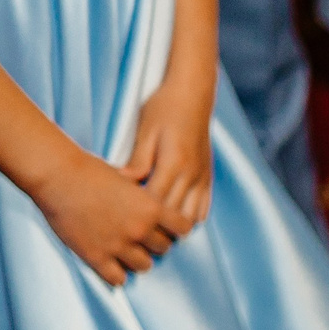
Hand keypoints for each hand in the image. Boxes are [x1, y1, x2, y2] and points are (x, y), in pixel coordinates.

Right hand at [25, 148, 183, 286]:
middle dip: (154, 242)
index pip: (183, 229)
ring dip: (137, 259)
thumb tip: (156, 207)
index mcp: (151, 208)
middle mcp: (139, 229)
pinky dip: (116, 274)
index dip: (175, 228)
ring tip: (126, 251)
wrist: (56, 175)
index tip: (166, 226)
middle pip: (164, 248)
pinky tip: (110, 264)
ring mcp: (118, 246)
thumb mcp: (128, 180)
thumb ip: (144, 198)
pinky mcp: (96, 257)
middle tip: (141, 237)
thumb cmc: (88, 170)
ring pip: (144, 266)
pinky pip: (118, 279)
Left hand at [124, 77, 213, 236]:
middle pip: (173, 216)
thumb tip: (124, 182)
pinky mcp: (208, 178)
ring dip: (172, 228)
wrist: (193, 95)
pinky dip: (189, 220)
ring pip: (190, 218)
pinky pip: (202, 210)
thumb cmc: (163, 108)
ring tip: (152, 232)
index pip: (155, 202)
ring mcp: (202, 178)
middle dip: (153, 228)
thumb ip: (138, 160)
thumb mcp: (145, 131)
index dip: (138, 216)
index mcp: (174, 163)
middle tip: (132, 235)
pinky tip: (174, 221)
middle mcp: (192, 175)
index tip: (120, 222)